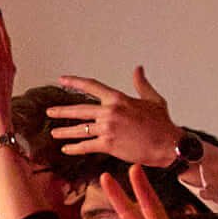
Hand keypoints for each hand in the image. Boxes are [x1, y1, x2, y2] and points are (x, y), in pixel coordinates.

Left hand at [46, 66, 180, 166]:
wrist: (167, 144)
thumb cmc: (162, 123)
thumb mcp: (153, 99)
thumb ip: (141, 84)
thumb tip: (138, 69)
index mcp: (118, 98)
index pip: (91, 86)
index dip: (74, 82)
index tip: (62, 80)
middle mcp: (110, 111)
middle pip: (79, 109)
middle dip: (61, 111)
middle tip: (49, 111)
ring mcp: (107, 128)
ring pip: (79, 129)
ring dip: (64, 131)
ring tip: (54, 133)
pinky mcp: (108, 144)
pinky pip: (85, 146)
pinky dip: (74, 148)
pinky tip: (65, 149)